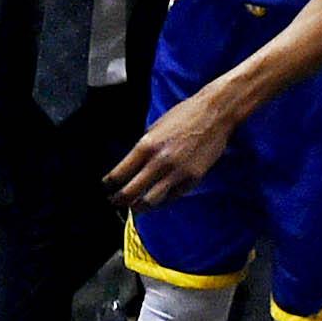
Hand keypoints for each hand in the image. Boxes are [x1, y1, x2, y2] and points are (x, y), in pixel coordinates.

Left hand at [107, 86, 238, 209]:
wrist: (215, 113)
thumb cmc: (185, 115)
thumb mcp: (156, 128)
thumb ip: (144, 149)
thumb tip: (132, 167)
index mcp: (146, 146)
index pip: (119, 174)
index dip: (109, 184)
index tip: (106, 187)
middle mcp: (159, 162)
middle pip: (130, 192)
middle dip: (118, 200)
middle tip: (115, 201)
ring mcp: (177, 173)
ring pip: (150, 202)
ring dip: (139, 207)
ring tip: (134, 207)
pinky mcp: (192, 179)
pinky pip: (172, 197)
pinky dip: (161, 201)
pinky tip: (156, 199)